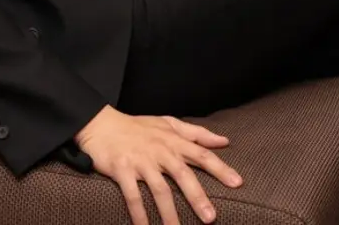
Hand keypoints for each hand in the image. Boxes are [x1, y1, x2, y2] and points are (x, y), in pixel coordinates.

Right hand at [75, 104, 241, 223]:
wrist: (101, 124)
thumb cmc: (138, 127)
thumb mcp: (167, 123)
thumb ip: (196, 133)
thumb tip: (224, 141)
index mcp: (172, 140)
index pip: (201, 153)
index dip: (220, 168)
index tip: (237, 183)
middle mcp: (159, 150)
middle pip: (183, 174)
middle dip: (198, 197)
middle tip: (211, 218)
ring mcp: (141, 161)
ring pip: (160, 189)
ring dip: (170, 214)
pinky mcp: (122, 170)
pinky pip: (133, 196)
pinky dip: (139, 214)